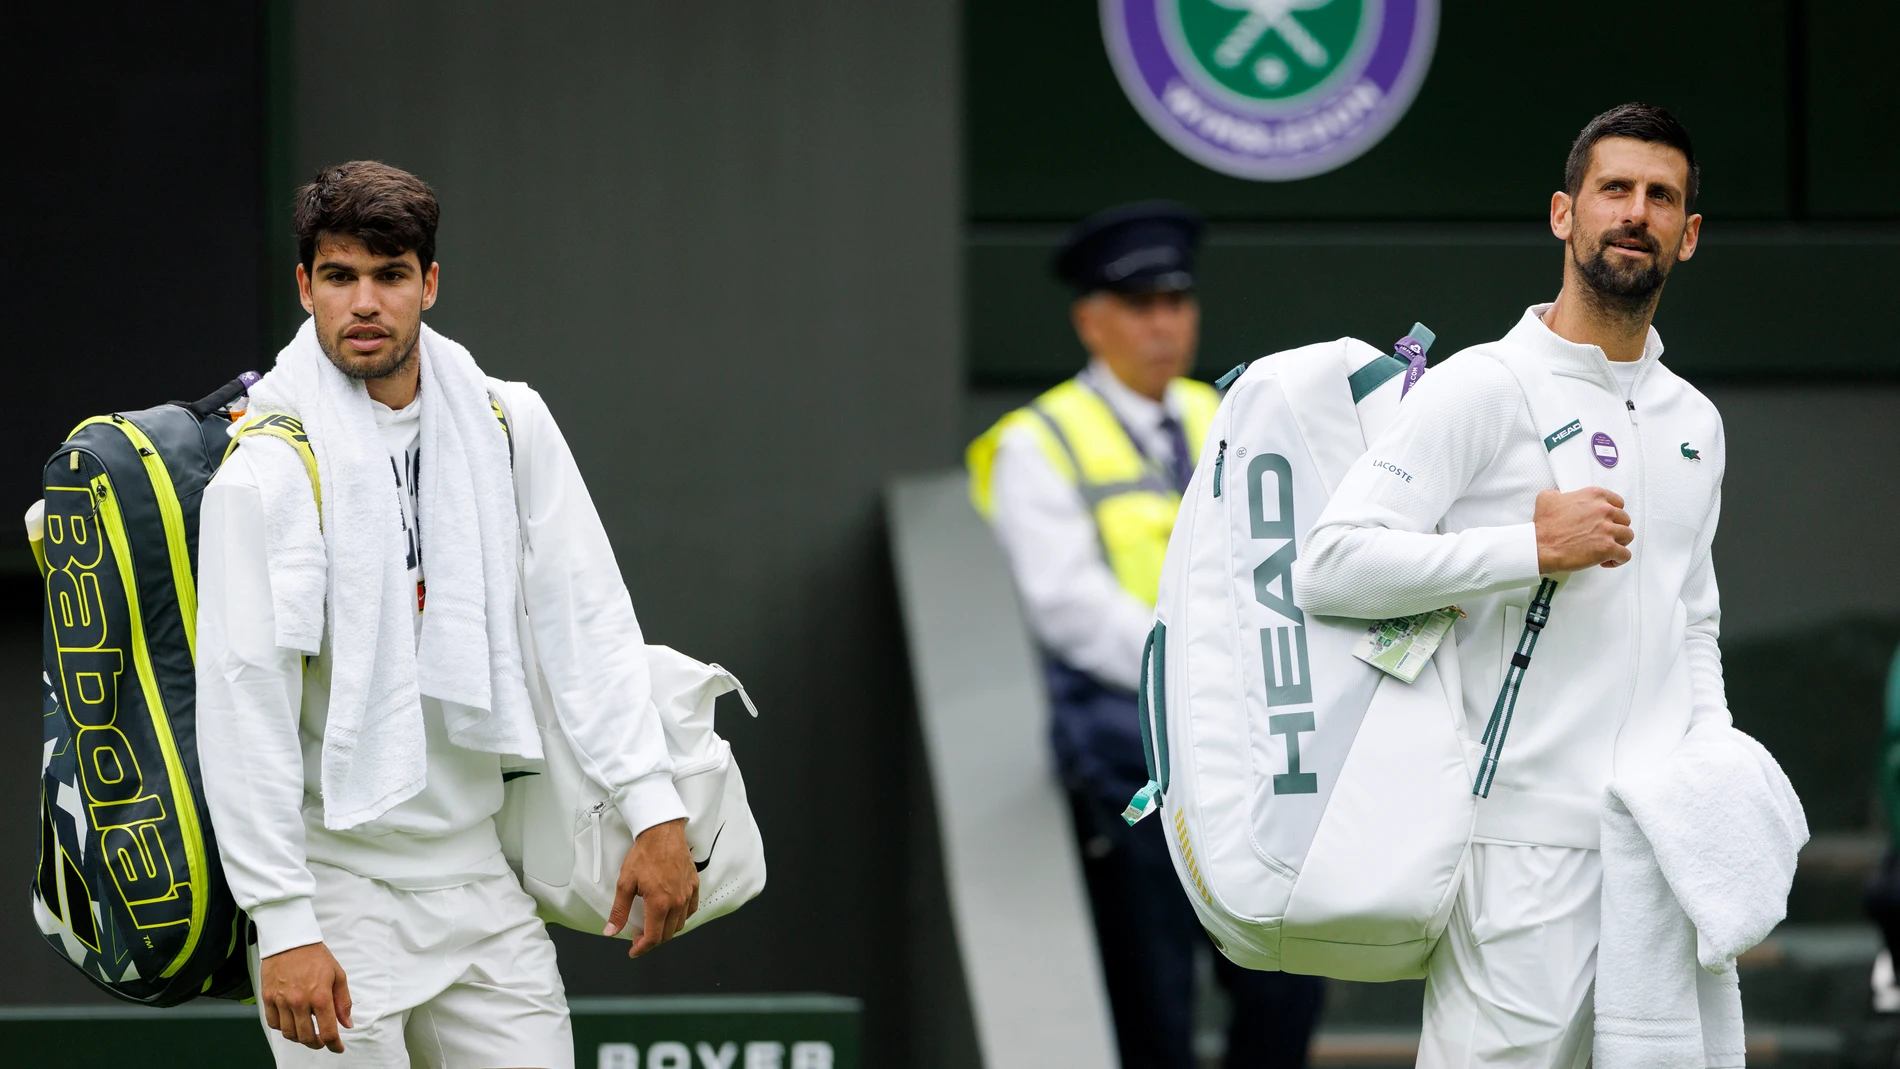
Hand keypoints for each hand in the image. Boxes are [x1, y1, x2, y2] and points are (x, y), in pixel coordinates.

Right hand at [260, 942, 352, 1051]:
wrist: (291, 940)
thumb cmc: (315, 956)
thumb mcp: (338, 975)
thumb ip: (343, 1002)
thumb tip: (347, 1023)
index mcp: (321, 996)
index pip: (328, 1031)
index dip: (334, 1045)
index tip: (338, 1047)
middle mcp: (300, 1001)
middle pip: (307, 1037)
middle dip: (317, 1043)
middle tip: (322, 1041)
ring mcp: (282, 1001)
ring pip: (289, 1033)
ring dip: (300, 1038)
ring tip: (307, 1032)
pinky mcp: (268, 998)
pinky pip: (273, 1023)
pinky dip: (282, 1028)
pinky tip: (291, 1022)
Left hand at [604, 817, 698, 957]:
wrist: (662, 833)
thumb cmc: (644, 855)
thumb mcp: (625, 883)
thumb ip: (619, 911)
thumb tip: (611, 931)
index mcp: (659, 904)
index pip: (653, 937)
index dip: (642, 948)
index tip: (634, 950)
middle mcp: (677, 902)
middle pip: (668, 934)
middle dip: (652, 940)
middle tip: (639, 937)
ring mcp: (687, 894)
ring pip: (680, 924)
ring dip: (667, 929)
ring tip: (654, 925)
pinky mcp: (694, 885)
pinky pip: (691, 909)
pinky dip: (681, 916)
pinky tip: (671, 912)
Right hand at [1534, 487, 1632, 572]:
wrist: (1540, 546)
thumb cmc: (1544, 525)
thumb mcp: (1547, 498)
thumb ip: (1560, 493)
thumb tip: (1561, 496)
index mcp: (1594, 496)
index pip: (1618, 502)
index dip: (1613, 514)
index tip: (1606, 521)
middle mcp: (1604, 510)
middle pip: (1625, 519)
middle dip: (1616, 528)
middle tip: (1604, 536)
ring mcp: (1608, 529)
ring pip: (1628, 536)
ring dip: (1619, 543)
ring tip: (1607, 549)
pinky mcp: (1608, 548)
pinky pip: (1625, 555)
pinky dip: (1618, 560)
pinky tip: (1607, 561)